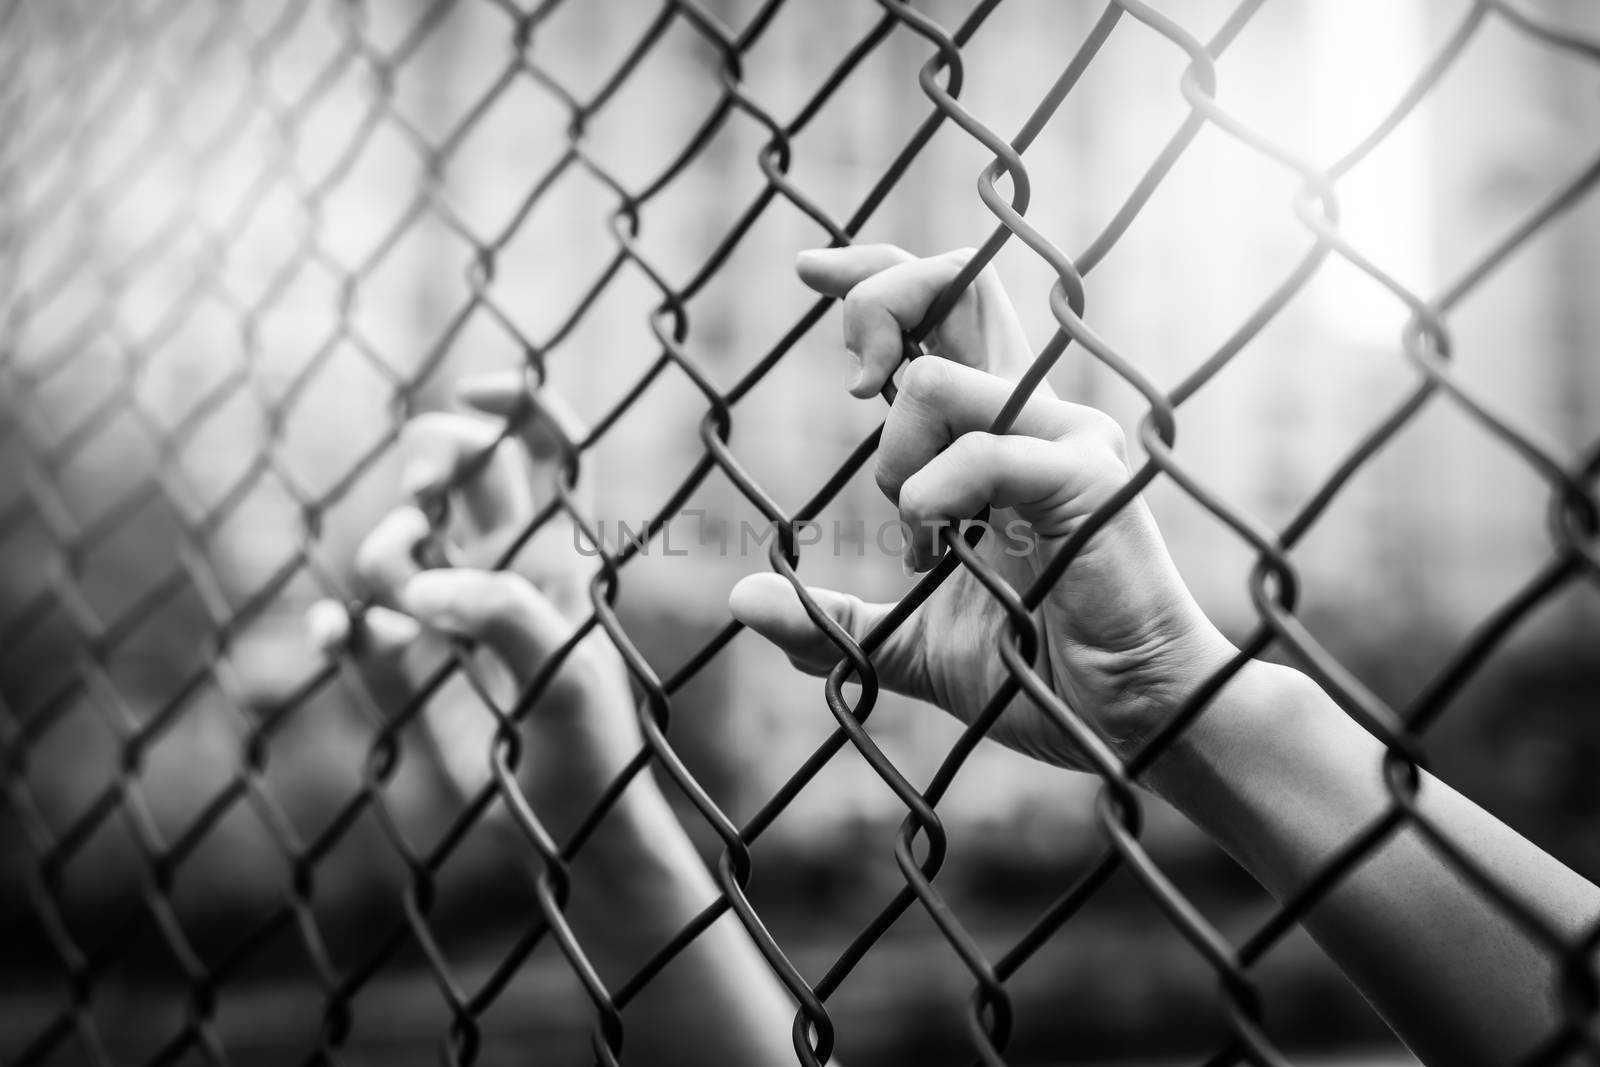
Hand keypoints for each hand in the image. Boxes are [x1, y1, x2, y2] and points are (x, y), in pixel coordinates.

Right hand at [306, 373, 642, 843]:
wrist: (573, 838)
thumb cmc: (594, 755)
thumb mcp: (565, 680)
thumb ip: (504, 621)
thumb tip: (422, 592)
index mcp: (556, 558)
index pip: (546, 451)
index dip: (515, 403)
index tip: (470, 389)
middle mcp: (501, 573)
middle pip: (460, 470)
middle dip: (432, 459)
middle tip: (427, 496)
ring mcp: (449, 623)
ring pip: (398, 544)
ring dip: (385, 555)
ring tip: (408, 613)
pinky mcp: (409, 680)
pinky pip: (355, 632)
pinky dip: (338, 628)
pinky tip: (339, 637)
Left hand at [729, 245, 1234, 768]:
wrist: (1128, 724)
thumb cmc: (1040, 676)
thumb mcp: (908, 646)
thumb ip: (834, 619)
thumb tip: (742, 601)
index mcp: (1000, 431)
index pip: (946, 306)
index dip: (875, 274)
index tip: (809, 269)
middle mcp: (1036, 413)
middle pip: (957, 281)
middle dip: (878, 301)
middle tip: (851, 386)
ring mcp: (1067, 439)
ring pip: (938, 379)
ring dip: (893, 458)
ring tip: (916, 538)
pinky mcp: (1085, 481)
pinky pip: (979, 452)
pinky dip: (930, 499)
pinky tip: (932, 550)